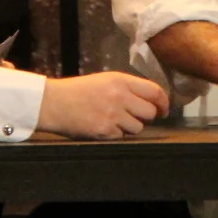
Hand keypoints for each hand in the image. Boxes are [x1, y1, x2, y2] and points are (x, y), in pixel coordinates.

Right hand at [37, 72, 167, 139]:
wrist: (54, 103)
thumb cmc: (79, 91)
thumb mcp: (105, 81)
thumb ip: (127, 88)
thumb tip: (151, 100)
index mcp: (120, 80)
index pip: (154, 91)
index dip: (163, 102)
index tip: (163, 110)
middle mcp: (119, 96)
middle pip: (149, 112)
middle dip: (146, 117)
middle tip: (135, 117)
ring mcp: (112, 114)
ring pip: (138, 127)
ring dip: (130, 127)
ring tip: (114, 121)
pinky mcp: (105, 131)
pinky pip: (122, 137)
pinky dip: (116, 135)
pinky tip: (103, 127)